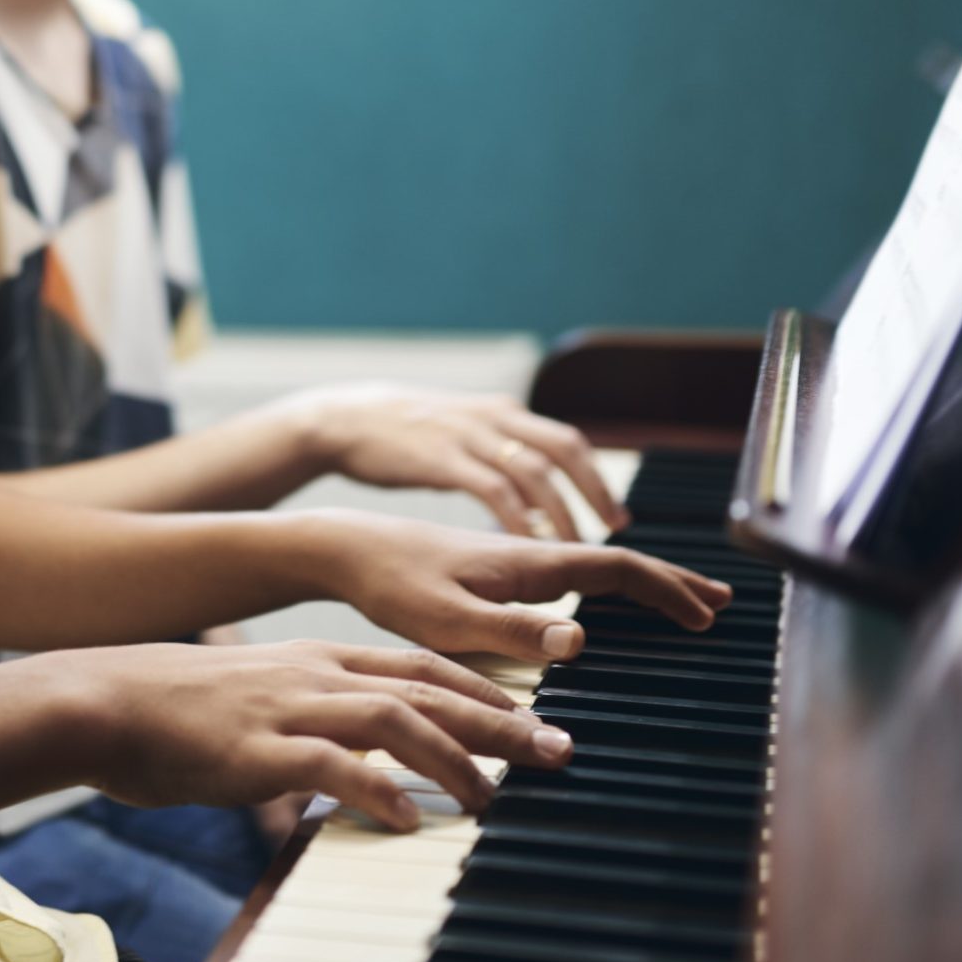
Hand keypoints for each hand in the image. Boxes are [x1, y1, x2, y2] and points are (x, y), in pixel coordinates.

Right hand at [46, 640, 576, 830]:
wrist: (107, 699)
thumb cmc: (179, 710)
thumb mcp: (264, 697)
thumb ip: (317, 719)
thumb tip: (363, 762)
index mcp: (322, 658)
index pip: (423, 666)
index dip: (485, 690)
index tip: (535, 715)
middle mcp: (318, 674)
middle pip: (429, 689)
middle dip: (501, 721)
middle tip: (556, 751)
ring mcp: (290, 707)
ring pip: (394, 719)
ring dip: (453, 758)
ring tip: (491, 797)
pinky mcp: (259, 748)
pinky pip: (330, 765)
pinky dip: (374, 790)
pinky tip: (405, 818)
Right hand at [277, 383, 626, 539]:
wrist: (343, 419)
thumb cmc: (406, 436)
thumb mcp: (463, 434)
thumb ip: (499, 457)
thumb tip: (536, 499)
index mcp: (504, 414)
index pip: (568, 441)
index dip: (597, 479)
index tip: (617, 518)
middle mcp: (494, 419)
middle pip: (564, 449)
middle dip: (594, 491)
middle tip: (615, 531)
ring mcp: (468, 436)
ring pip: (534, 471)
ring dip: (561, 511)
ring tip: (577, 547)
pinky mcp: (441, 458)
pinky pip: (492, 488)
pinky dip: (516, 516)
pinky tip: (527, 543)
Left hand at [307, 511, 733, 661]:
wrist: (348, 547)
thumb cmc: (392, 585)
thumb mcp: (450, 619)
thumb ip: (514, 631)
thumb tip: (581, 639)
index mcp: (530, 563)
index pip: (617, 570)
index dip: (666, 592)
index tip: (705, 617)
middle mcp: (531, 555)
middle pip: (618, 563)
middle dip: (673, 582)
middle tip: (721, 602)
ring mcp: (515, 559)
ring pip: (596, 566)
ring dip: (646, 581)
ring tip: (679, 598)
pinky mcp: (496, 568)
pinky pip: (570, 573)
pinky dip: (606, 584)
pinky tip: (601, 602)